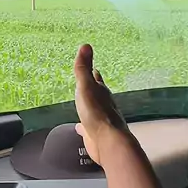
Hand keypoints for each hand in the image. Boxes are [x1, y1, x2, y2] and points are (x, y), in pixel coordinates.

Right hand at [74, 43, 127, 165]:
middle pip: (97, 93)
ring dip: (88, 105)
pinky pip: (87, 127)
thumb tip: (86, 45)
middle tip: (88, 82)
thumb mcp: (86, 86)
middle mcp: (102, 105)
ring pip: (93, 110)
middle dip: (93, 87)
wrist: (107, 142)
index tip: (92, 66)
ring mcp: (99, 120)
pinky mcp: (94, 134)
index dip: (93, 72)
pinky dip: (83, 125)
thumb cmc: (97, 114)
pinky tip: (80, 127)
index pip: (96, 78)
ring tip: (83, 103)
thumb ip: (83, 68)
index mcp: (101, 91)